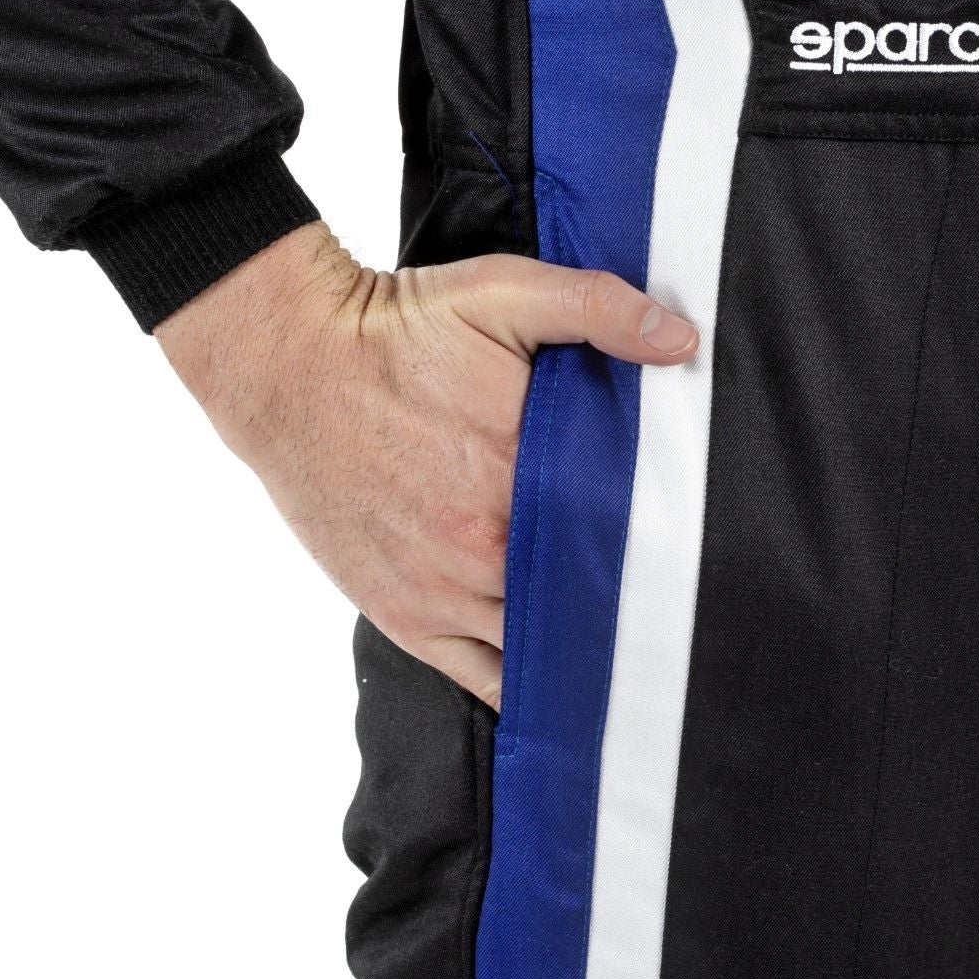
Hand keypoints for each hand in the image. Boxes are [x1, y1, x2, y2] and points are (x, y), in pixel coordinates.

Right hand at [156, 221, 698, 708]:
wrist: (288, 366)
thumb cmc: (396, 330)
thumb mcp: (501, 292)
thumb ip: (596, 309)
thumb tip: (678, 339)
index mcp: (521, 470)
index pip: (623, 531)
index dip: (663, 541)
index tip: (690, 540)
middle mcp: (484, 545)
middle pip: (589, 598)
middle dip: (629, 596)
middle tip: (672, 595)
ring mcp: (442, 590)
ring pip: (542, 648)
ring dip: (582, 643)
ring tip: (627, 637)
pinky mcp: (404, 616)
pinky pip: (483, 680)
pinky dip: (526, 686)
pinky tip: (561, 679)